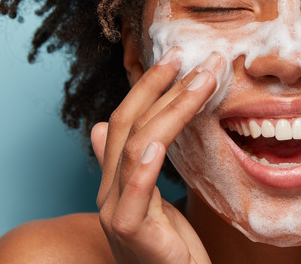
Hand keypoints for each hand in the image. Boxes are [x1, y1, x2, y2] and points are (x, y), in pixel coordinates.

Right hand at [91, 48, 222, 263]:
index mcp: (113, 180)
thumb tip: (99, 127)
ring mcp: (116, 212)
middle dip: (159, 86)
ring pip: (136, 147)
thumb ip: (132, 167)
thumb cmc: (168, 251)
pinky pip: (135, 192)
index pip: (124, 121)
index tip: (176, 59)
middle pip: (127, 124)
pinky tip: (160, 140)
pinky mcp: (130, 233)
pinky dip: (145, 164)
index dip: (147, 87)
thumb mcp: (151, 202)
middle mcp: (108, 191)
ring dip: (171, 108)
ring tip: (201, 81)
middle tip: (190, 57)